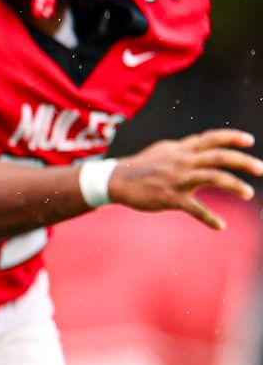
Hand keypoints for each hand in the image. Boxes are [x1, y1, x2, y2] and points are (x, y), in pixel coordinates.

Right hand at [109, 129, 260, 230]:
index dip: (233, 137)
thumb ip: (186, 146)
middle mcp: (183, 161)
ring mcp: (178, 179)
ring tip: (249, 194)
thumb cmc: (141, 165)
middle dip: (244, 162)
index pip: (213, 138)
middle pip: (220, 157)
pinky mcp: (171, 198)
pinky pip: (195, 209)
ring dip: (235, 185)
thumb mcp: (164, 149)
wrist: (116, 180)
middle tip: (262, 169)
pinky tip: (221, 226)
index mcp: (183, 150)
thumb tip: (202, 140)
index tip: (250, 141)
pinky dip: (210, 218)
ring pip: (214, 178)